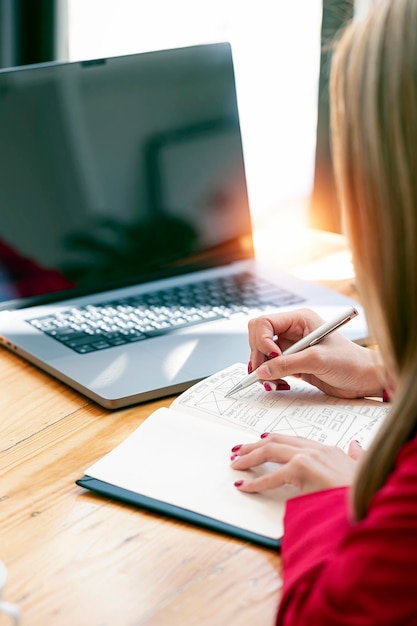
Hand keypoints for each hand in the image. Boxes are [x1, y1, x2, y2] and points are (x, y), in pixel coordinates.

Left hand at [231, 434, 362, 493]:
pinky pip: (271, 476)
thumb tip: (355, 446)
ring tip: (236, 464)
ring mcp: (308, 457)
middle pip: (276, 441)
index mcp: (328, 449)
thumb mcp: (359, 470)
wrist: (371, 502)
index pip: (293, 440)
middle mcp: (316, 449)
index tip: (259, 442)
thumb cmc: (361, 493)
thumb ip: (355, 456)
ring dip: (250, 457)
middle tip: (238, 451)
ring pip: (270, 450)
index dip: (273, 440)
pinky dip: (255, 482)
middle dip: (254, 446)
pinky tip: (245, 486)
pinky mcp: (302, 470)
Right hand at [248, 308, 383, 398]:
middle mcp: (293, 331)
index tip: (271, 357)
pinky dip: (269, 377)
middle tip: (263, 374)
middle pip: (258, 338)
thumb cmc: (350, 362)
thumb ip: (287, 364)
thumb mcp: (318, 360)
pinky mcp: (292, 363)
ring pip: (262, 355)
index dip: (262, 340)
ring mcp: (291, 348)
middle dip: (258, 356)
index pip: (265, 323)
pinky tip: (280, 384)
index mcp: (299, 319)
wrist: (365, 379)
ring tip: (273, 383)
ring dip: (262, 370)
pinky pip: (270, 368)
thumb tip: (261, 371)